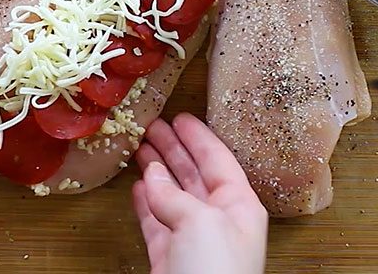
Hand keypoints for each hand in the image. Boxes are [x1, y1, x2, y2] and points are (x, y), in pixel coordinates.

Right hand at [134, 113, 267, 273]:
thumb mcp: (202, 223)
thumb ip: (176, 196)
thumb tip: (152, 176)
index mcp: (240, 206)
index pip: (218, 160)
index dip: (199, 137)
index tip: (181, 118)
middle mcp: (219, 221)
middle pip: (194, 174)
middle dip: (174, 149)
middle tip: (154, 126)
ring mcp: (194, 241)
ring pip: (173, 196)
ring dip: (156, 172)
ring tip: (140, 149)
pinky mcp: (171, 258)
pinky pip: (156, 222)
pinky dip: (145, 203)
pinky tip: (138, 187)